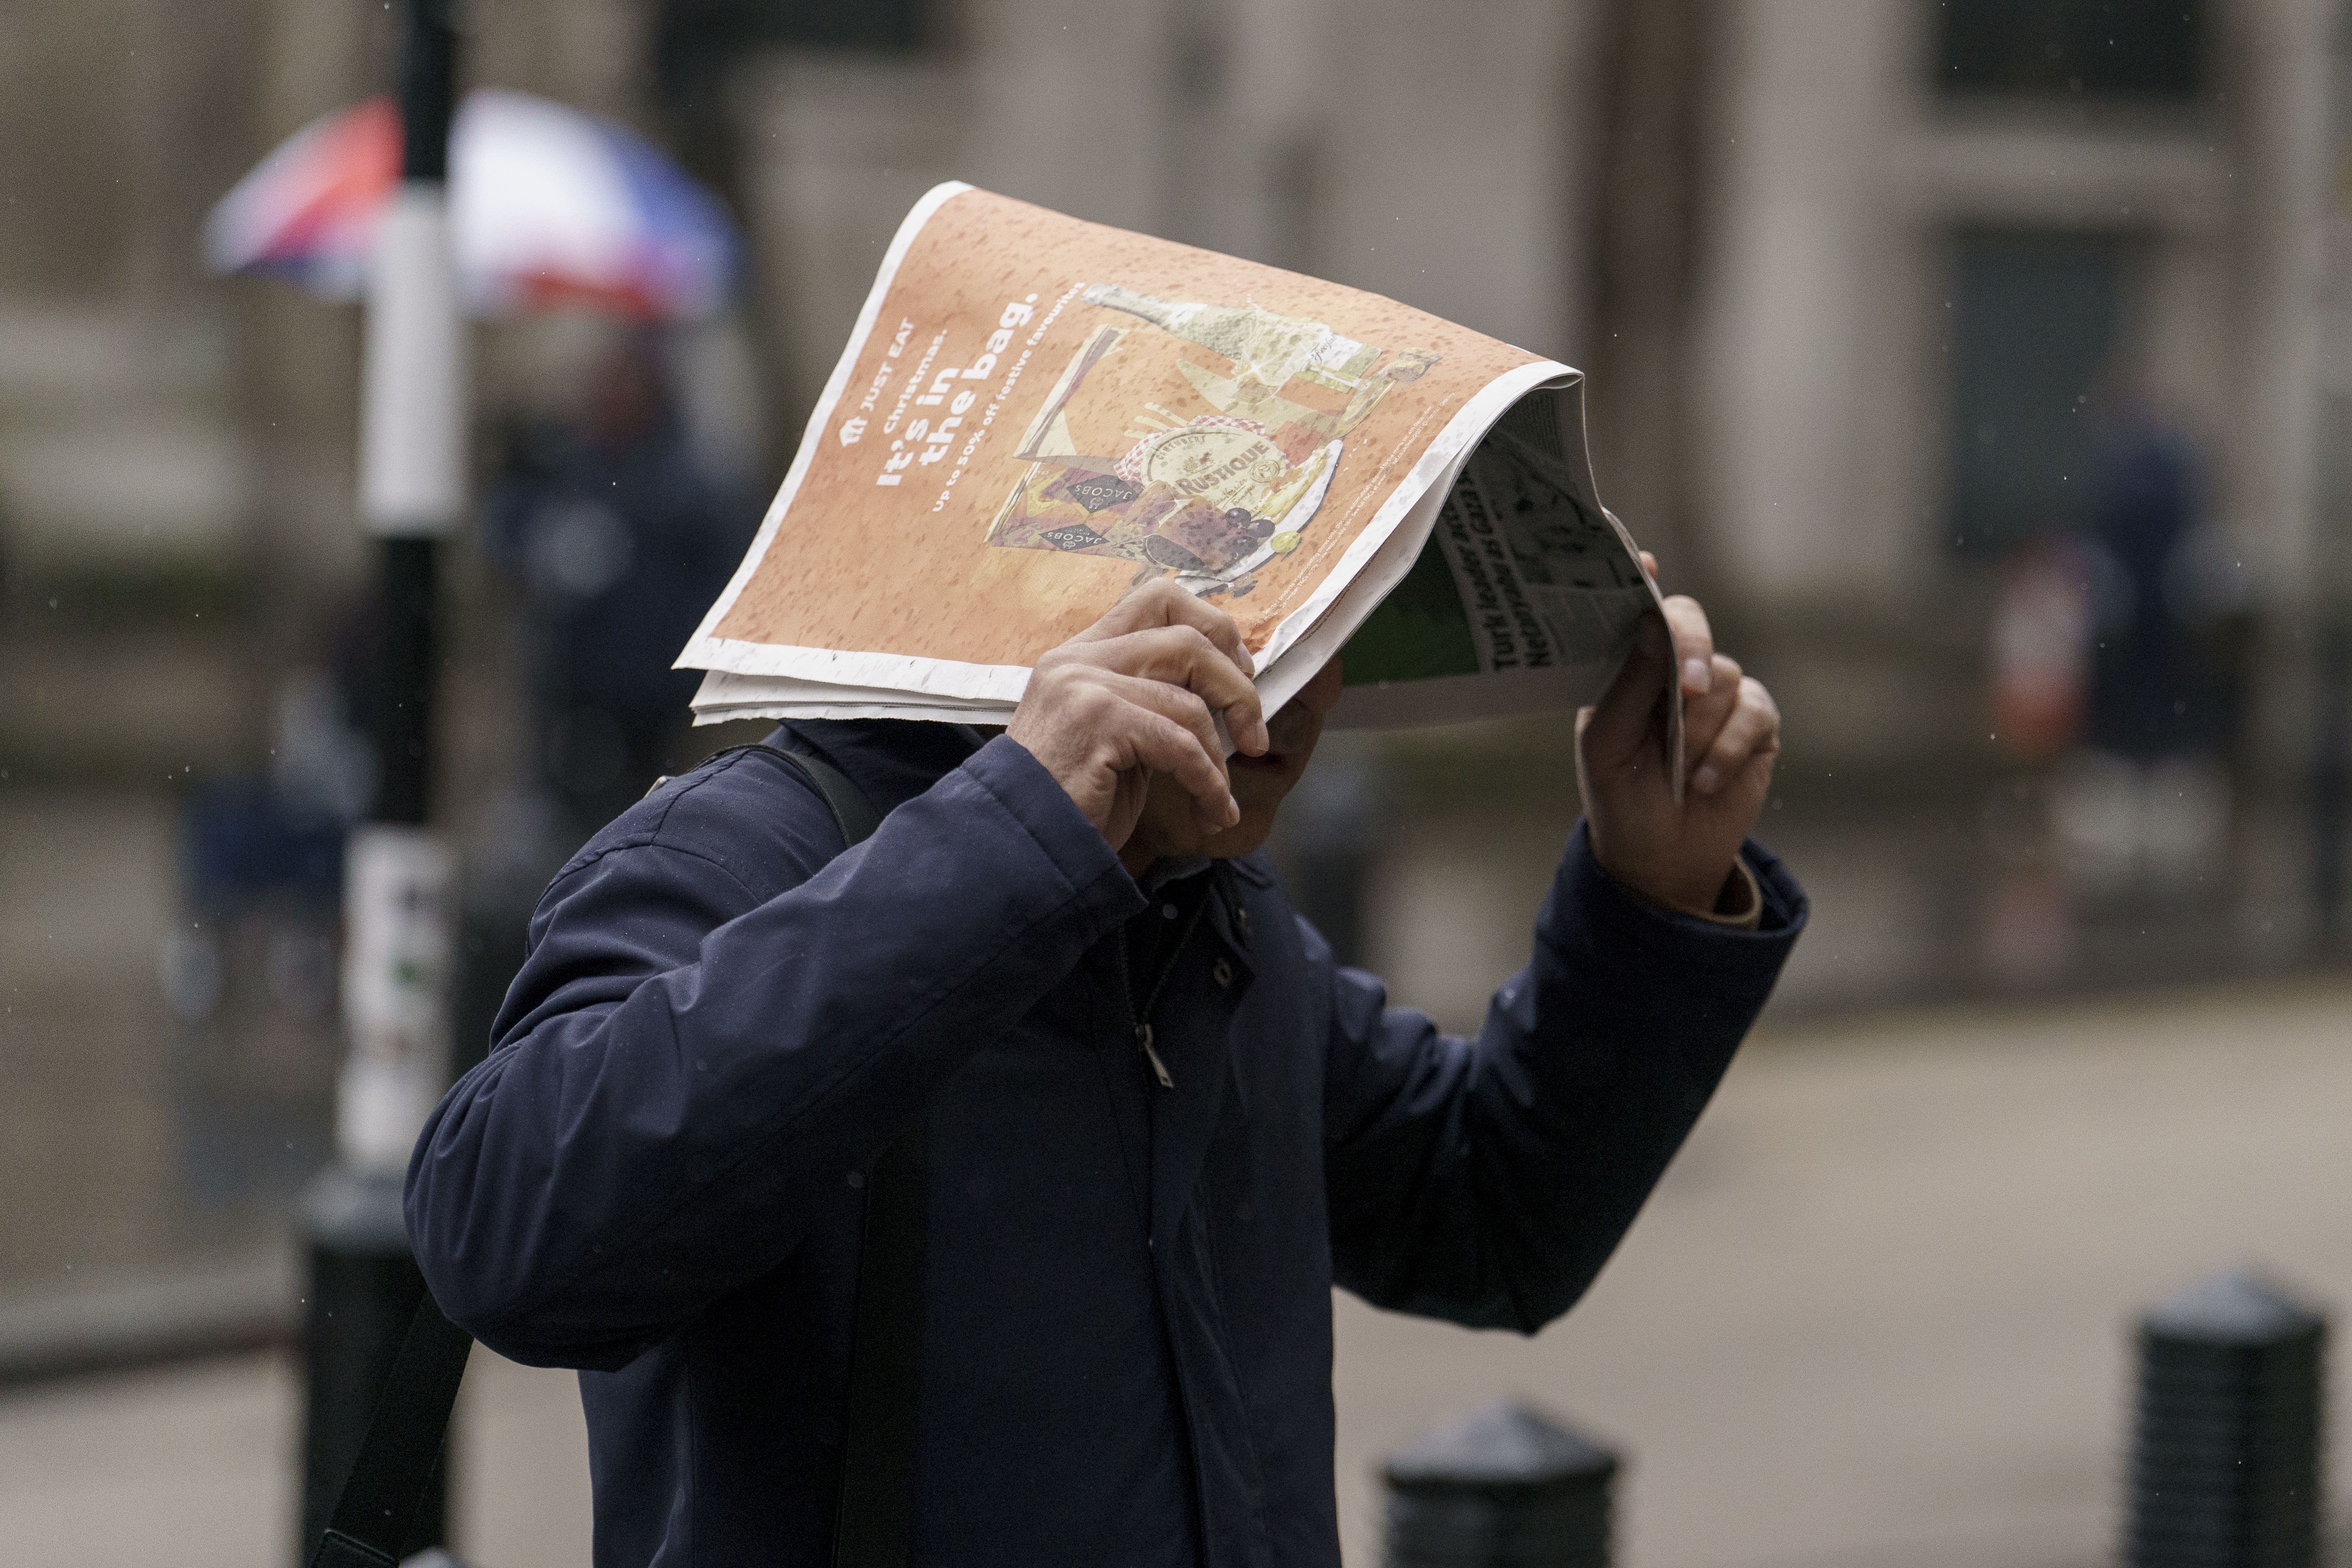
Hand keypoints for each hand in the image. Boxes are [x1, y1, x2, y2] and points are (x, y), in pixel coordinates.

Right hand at [1007, 580, 1270, 855]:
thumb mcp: (1115, 734)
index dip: (1213, 627)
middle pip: (1187, 639)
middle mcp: (1078, 659)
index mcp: (1083, 652)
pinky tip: (1211, 811)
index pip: (1159, 598)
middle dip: (1236, 689)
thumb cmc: (1073, 799)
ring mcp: (1084, 686)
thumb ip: (1152, 697)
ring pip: (1188, 701)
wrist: (1021, 845)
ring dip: (1219, 758)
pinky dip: (1207, 783)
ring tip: (1218, 800)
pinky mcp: (1097, 723)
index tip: (1240, 672)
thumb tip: (1230, 682)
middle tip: (1253, 737)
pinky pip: (1180, 745)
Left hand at [1576, 563, 1779, 914]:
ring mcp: (1718, 692)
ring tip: (1677, 772)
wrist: (1659, 856)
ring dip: (1698, 731)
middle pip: (1689, 622)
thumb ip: (1626, 685)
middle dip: (1689, 648)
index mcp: (1627, 664)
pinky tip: (1704, 780)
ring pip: (1721, 678)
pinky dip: (1727, 749)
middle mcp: (1674, 667)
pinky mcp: (1755, 722)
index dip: (1638, 579)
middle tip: (1685, 688)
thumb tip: (1649, 622)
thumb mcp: (1606, 745)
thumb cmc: (1620, 795)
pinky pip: (1752, 713)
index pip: (1635, 607)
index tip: (1641, 562)